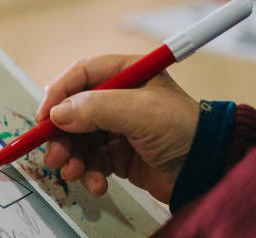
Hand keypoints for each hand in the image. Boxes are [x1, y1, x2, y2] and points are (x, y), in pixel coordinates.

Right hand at [35, 55, 199, 202]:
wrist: (211, 171)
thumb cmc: (184, 130)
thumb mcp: (140, 112)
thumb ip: (96, 108)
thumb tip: (57, 114)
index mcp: (126, 73)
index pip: (81, 75)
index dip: (58, 93)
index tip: (44, 117)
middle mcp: (119, 97)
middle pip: (73, 109)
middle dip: (61, 134)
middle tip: (54, 154)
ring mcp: (118, 126)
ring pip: (78, 137)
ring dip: (72, 156)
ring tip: (73, 173)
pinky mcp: (119, 153)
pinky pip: (92, 160)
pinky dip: (89, 172)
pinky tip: (97, 184)